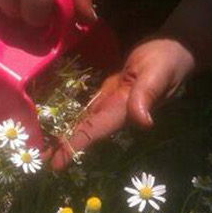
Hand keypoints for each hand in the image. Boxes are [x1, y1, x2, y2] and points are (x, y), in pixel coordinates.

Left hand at [49, 38, 195, 170]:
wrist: (176, 48)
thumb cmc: (168, 60)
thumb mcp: (158, 74)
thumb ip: (147, 96)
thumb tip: (143, 122)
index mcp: (122, 111)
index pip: (93, 133)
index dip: (74, 148)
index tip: (54, 165)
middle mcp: (112, 110)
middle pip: (82, 131)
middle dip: (60, 145)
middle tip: (35, 157)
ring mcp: (109, 101)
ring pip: (81, 119)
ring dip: (61, 131)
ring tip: (37, 141)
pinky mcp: (108, 89)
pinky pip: (85, 104)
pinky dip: (69, 111)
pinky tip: (53, 115)